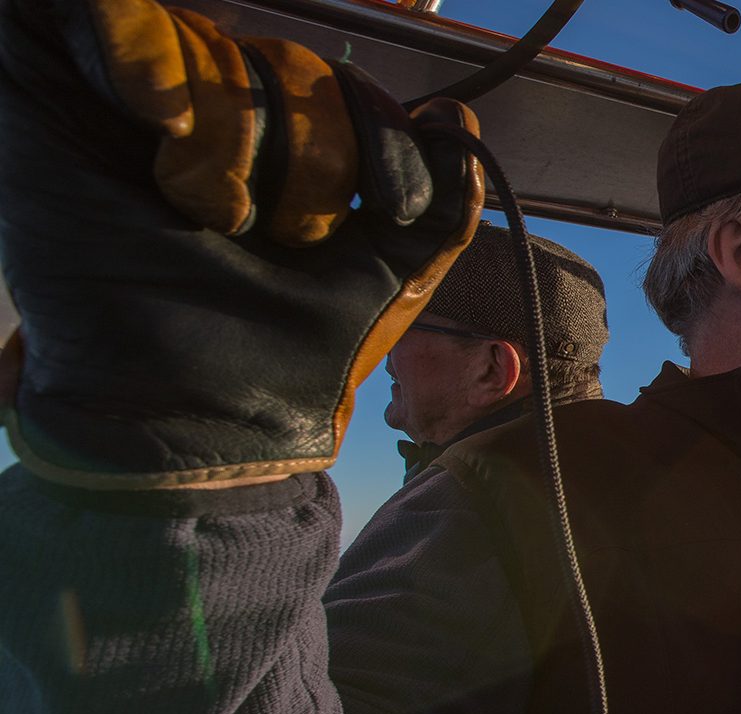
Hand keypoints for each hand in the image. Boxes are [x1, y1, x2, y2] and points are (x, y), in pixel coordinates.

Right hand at [0, 0, 482, 488]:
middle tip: (279, 232)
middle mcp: (209, 121)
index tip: (384, 205)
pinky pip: (107, 9)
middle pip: (288, 65)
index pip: (344, 87)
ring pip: (213, 45)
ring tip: (210, 214)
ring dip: (235, 135)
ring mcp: (130, 102)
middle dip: (311, 150)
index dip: (377, 131)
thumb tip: (456, 119)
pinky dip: (149, 55)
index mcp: (284, 156)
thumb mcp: (389, 278)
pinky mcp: (52, 88)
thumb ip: (435, 204)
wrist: (189, 414)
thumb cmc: (278, 358)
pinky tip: (166, 123)